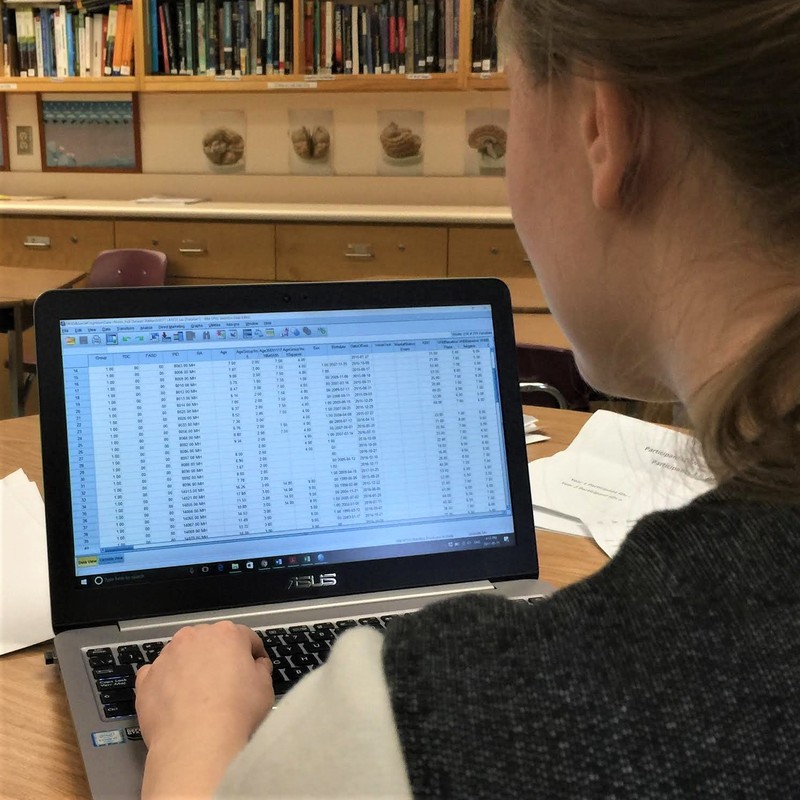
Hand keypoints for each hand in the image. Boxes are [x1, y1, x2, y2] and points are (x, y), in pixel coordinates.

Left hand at [135, 621, 273, 798]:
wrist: (196, 744)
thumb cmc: (236, 712)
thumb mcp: (265, 687)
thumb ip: (260, 668)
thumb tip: (256, 665)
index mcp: (226, 634)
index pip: (245, 637)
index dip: (253, 654)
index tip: (256, 668)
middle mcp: (194, 637)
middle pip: (210, 642)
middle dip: (218, 658)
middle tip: (227, 683)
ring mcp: (166, 657)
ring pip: (181, 656)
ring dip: (190, 668)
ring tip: (198, 696)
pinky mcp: (145, 679)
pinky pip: (157, 675)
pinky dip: (164, 683)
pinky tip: (174, 702)